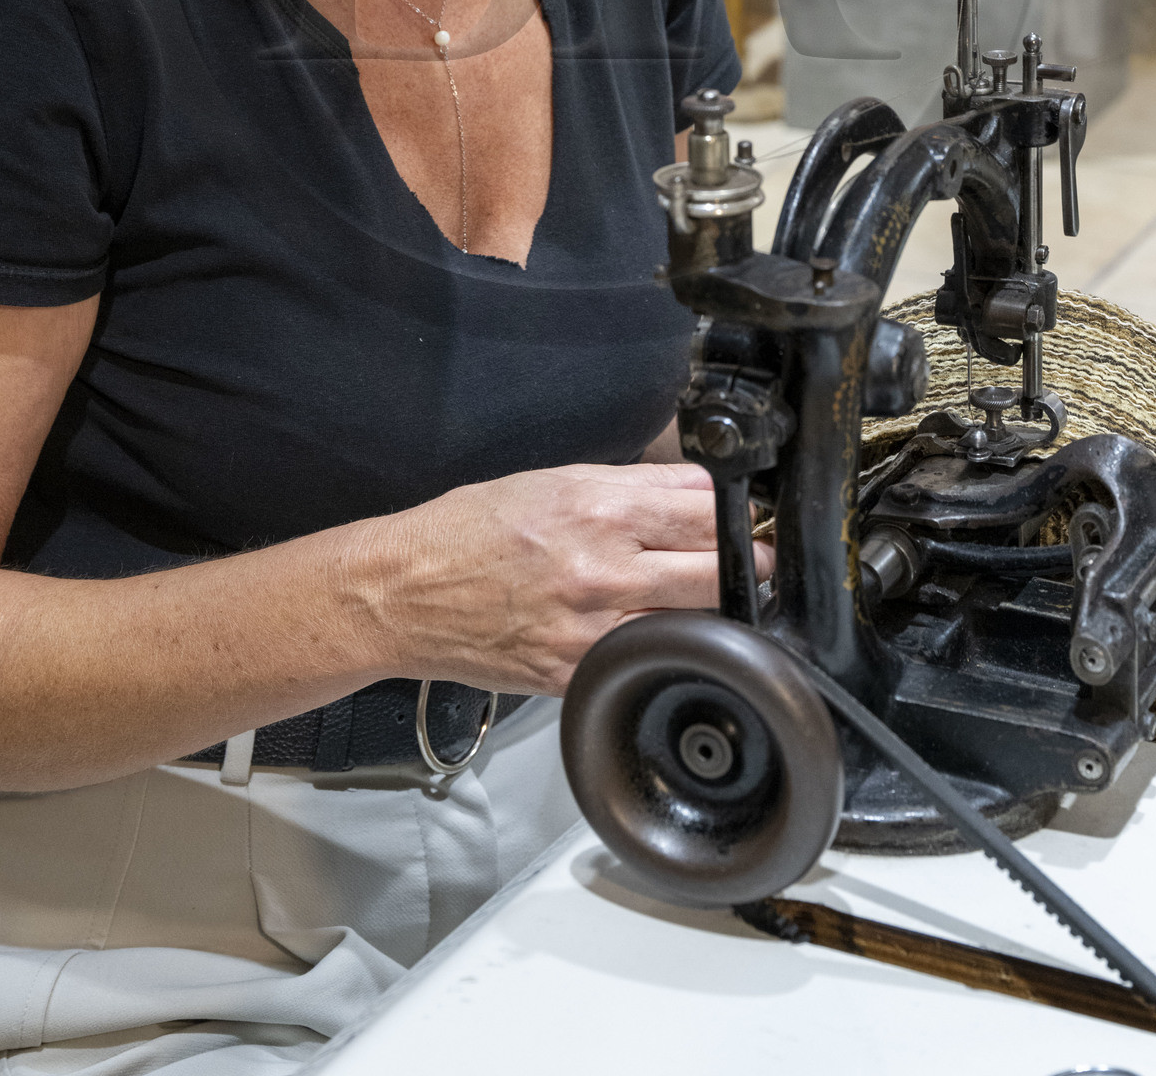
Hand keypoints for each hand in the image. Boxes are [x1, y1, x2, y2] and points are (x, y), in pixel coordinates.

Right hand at [356, 461, 769, 697]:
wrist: (404, 593)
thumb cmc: (468, 531)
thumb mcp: (551, 481)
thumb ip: (629, 486)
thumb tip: (697, 492)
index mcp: (597, 510)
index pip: (707, 510)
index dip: (738, 513)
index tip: (749, 518)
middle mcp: (602, 570)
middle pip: (718, 570)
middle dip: (744, 563)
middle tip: (751, 561)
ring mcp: (593, 630)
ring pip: (696, 623)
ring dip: (713, 611)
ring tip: (709, 599)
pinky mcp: (577, 675)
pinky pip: (645, 661)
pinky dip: (662, 647)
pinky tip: (658, 634)